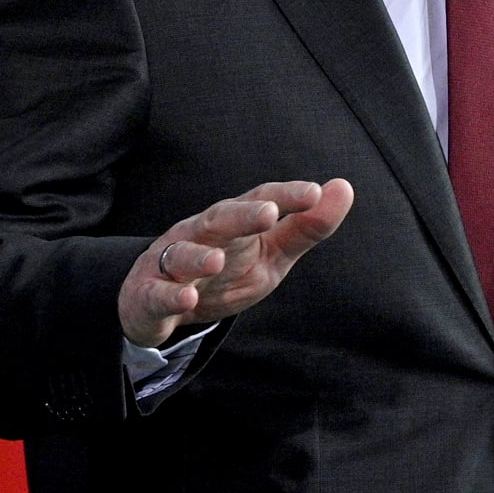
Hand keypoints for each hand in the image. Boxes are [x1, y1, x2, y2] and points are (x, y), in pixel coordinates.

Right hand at [118, 179, 353, 347]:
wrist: (162, 305)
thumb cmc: (226, 271)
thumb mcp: (271, 253)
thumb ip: (306, 227)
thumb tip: (344, 187)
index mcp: (233, 222)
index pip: (260, 201)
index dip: (286, 196)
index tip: (314, 193)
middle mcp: (200, 233)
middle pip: (219, 218)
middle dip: (242, 214)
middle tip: (269, 213)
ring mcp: (171, 262)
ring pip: (181, 253)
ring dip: (199, 256)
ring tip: (218, 260)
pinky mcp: (149, 295)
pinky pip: (159, 294)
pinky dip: (171, 295)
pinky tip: (188, 297)